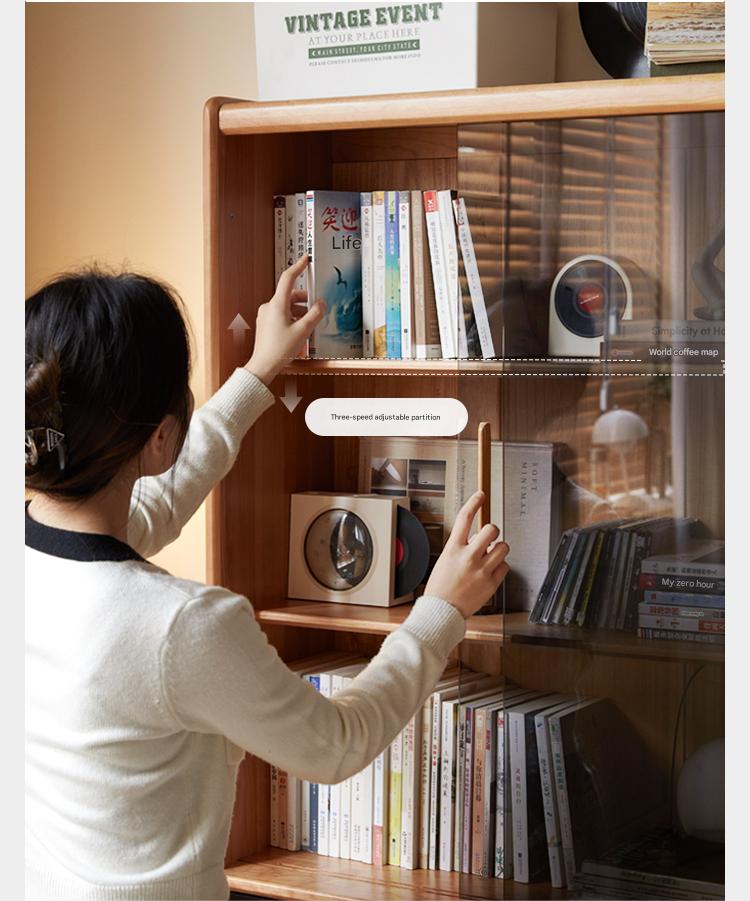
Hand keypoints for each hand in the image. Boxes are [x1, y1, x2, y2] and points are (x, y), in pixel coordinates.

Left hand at [244, 256, 325, 385]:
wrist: (263, 366)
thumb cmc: (279, 350)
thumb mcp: (303, 331)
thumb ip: (315, 314)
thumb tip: (321, 303)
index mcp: (277, 305)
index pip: (288, 279)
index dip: (298, 267)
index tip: (305, 259)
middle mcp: (269, 307)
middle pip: (291, 295)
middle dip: (305, 301)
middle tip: (317, 310)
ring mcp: (265, 315)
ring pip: (287, 306)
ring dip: (300, 312)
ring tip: (308, 325)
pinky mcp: (265, 323)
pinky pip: (281, 314)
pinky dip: (292, 318)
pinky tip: (298, 330)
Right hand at [424, 491, 508, 618]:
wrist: (441, 612)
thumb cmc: (440, 587)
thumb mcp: (445, 560)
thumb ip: (461, 548)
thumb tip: (479, 539)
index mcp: (453, 549)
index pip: (465, 518)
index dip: (474, 502)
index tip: (480, 495)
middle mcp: (468, 557)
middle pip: (492, 529)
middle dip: (493, 532)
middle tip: (489, 539)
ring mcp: (481, 570)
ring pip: (503, 547)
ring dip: (499, 549)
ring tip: (490, 557)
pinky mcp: (491, 583)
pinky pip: (505, 566)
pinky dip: (500, 567)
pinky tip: (490, 572)